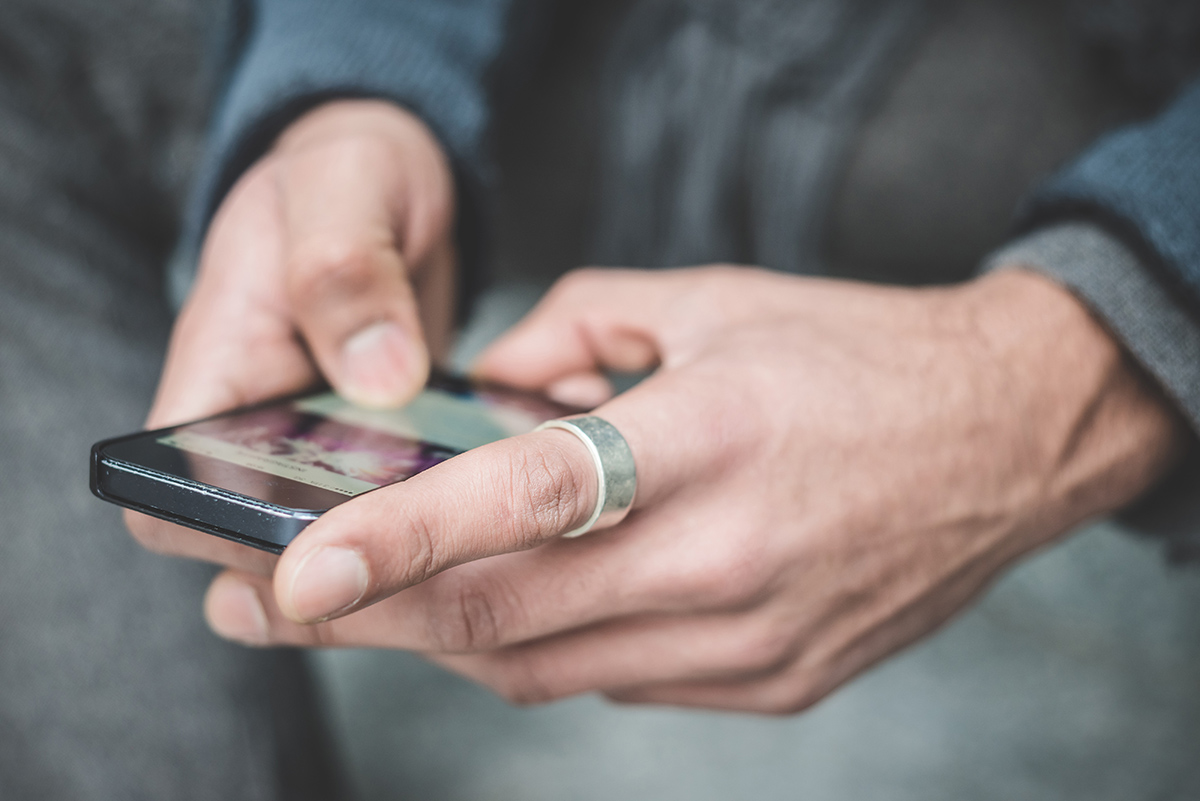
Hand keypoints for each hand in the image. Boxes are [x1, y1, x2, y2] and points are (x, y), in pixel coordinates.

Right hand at [125, 100, 457, 571]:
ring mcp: (331, 442)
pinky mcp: (391, 444)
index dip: (221, 539)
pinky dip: (454, 504)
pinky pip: (414, 497)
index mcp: (219, 368)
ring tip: (484, 533)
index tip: (316, 544)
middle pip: (268, 536)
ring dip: (406, 541)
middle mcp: (265, 422)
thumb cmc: (344, 171)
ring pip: (351, 529)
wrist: (388, 178)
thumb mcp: (342, 189)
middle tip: (425, 557)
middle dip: (336, 560)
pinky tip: (514, 493)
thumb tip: (380, 381)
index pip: (172, 496)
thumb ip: (344, 270)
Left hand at [203, 267, 1181, 712]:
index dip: (399, 541)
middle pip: (508, 616)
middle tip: (266, 601)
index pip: (528, 501)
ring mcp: (752, 642)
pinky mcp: (772, 685)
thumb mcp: (713, 298)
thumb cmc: (858, 357)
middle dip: (370, 616)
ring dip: (444, 638)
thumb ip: (575, 327)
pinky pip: (614, 683)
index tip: (290, 573)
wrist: (1009, 437)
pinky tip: (512, 610)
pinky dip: (541, 649)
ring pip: (548, 668)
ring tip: (368, 603)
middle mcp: (730, 559)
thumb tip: (483, 384)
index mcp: (713, 438)